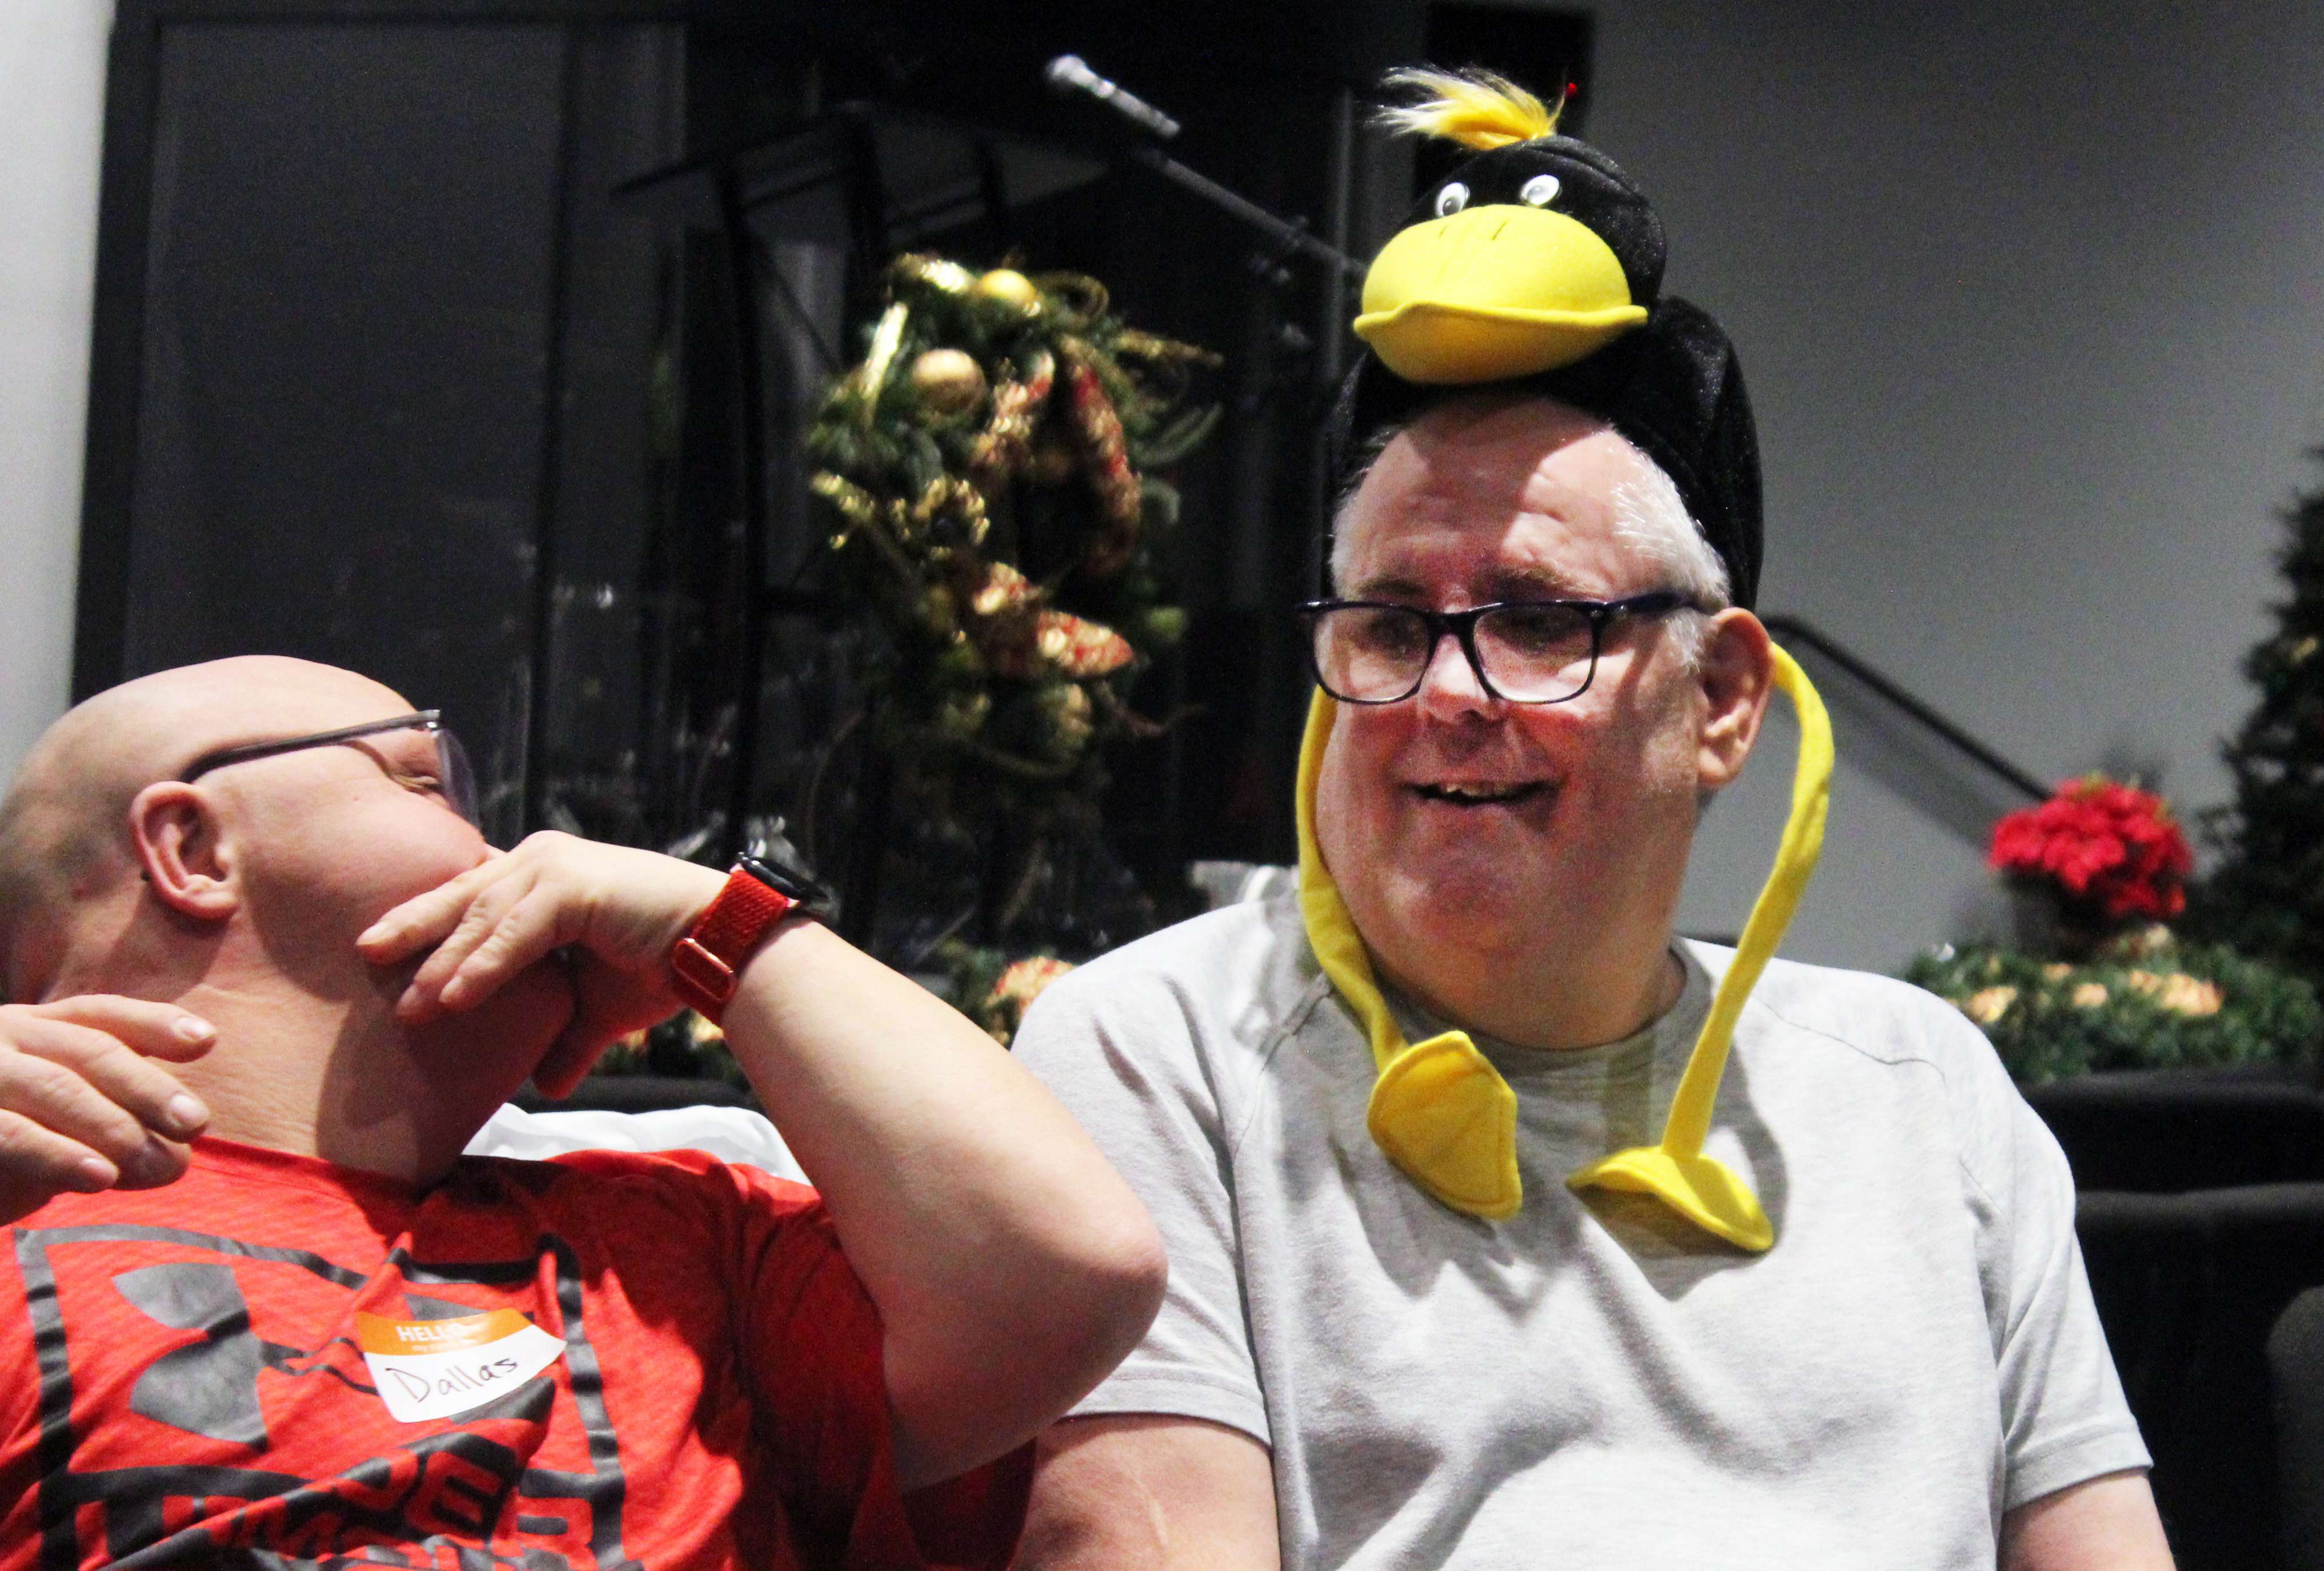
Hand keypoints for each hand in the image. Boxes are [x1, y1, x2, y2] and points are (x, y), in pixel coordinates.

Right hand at [0, 996, 217, 1224]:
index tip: (206, 1042)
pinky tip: (99, 1177)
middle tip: (197, 1123)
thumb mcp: (60, 1135)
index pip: (99, 1016)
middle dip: (149, 1086)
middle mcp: (2, 1038)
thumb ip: (113, 1134)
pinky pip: (10, 1133)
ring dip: (114, 1124)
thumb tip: (175, 1158)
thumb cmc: (2, 1152)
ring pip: (55, 1086)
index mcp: (31, 1030)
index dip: (153, 1024)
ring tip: (162, 1164)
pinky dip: (58, 1154)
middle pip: (90, 1049)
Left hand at [356, 831, 725, 1095]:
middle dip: (412, 928)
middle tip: (366, 954)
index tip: (383, 951)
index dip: (426, 922)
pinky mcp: (573, 886)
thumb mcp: (594, 1009)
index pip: (470, 896)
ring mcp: (555, 867)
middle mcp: (541, 860)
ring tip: (410, 1005)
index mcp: (542, 877)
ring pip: (482, 918)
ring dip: (442, 964)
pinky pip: (515, 932)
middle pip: (461, 897)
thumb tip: (547, 1087)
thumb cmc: (659, 967)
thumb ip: (564, 1040)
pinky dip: (483, 966)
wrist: (716, 950)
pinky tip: (455, 998)